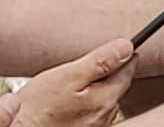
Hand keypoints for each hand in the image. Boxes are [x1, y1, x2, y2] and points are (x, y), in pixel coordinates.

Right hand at [12, 38, 137, 126]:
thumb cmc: (36, 109)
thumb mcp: (67, 76)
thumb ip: (99, 62)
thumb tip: (125, 48)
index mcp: (105, 100)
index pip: (127, 72)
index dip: (124, 56)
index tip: (124, 47)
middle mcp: (104, 117)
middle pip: (116, 87)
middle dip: (108, 73)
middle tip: (92, 63)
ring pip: (103, 100)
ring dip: (94, 89)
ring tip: (74, 84)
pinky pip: (90, 113)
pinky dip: (84, 103)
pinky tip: (66, 101)